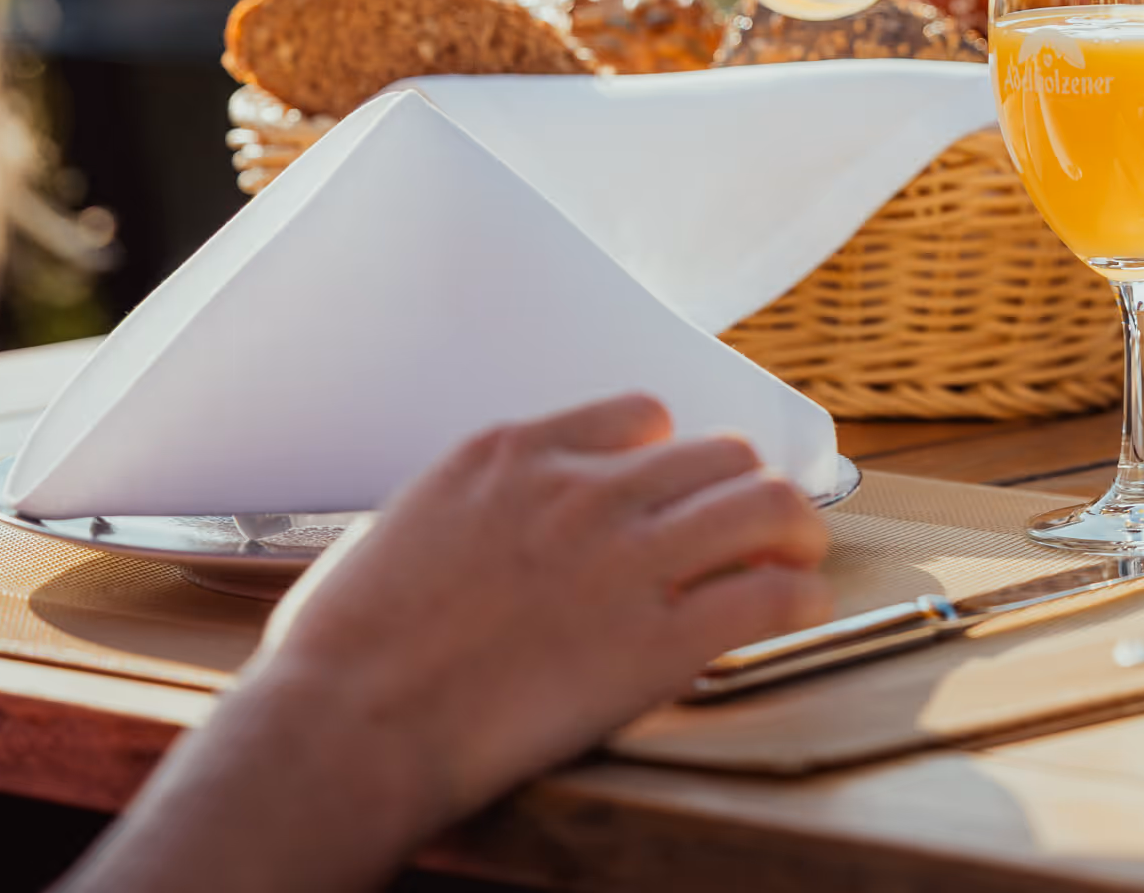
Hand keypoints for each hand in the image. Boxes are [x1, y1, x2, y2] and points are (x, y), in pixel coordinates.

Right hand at [244, 396, 827, 840]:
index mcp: (513, 457)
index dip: (670, 453)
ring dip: (794, 529)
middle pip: (717, 454)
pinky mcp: (658, 641)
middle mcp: (581, 490)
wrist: (348, 726)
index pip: (639, 416)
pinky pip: (770, 597)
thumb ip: (466, 511)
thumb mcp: (397, 529)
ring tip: (800, 555)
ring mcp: (626, 561)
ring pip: (763, 506)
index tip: (677, 484)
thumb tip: (477, 529)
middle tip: (757, 523)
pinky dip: (801, 598)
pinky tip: (802, 609)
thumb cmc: (341, 651)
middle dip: (744, 486)